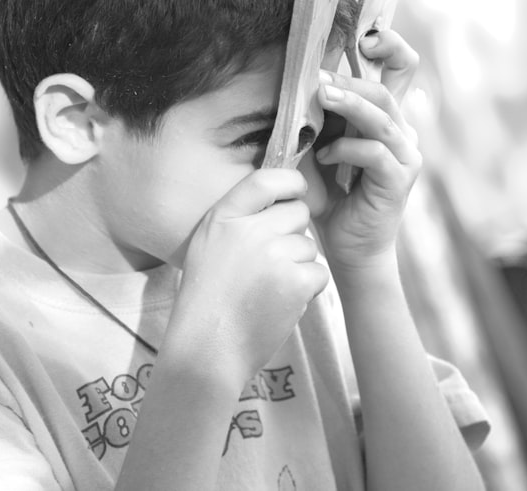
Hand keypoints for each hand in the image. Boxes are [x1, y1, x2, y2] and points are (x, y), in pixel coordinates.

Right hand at [168, 169, 329, 385]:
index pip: (265, 179)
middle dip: (294, 233)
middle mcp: (249, 230)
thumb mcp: (208, 246)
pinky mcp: (295, 281)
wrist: (207, 348)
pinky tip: (283, 303)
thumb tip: (279, 201)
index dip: (289, 182)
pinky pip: (319, 272)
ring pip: (309, 246)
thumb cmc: (207, 300)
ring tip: (270, 290)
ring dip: (299, 266)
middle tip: (273, 262)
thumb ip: (238, 221)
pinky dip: (308, 289)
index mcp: (223, 218)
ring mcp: (274, 254)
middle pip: (297, 213)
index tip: (297, 191)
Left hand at [306, 29, 421, 276]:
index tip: (365, 36)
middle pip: (387, 88)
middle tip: (316, 75)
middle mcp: (403, 131)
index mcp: (387, 116)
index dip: (390, 45)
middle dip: (351, 77)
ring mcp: (406, 155)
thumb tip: (295, 80)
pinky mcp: (399, 180)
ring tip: (322, 96)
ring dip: (350, 104)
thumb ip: (319, 116)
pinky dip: (346, 149)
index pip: (401, 68)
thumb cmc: (332, 193)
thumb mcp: (322, 144)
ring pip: (382, 117)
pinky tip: (324, 157)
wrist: (348, 245)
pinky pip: (375, 153)